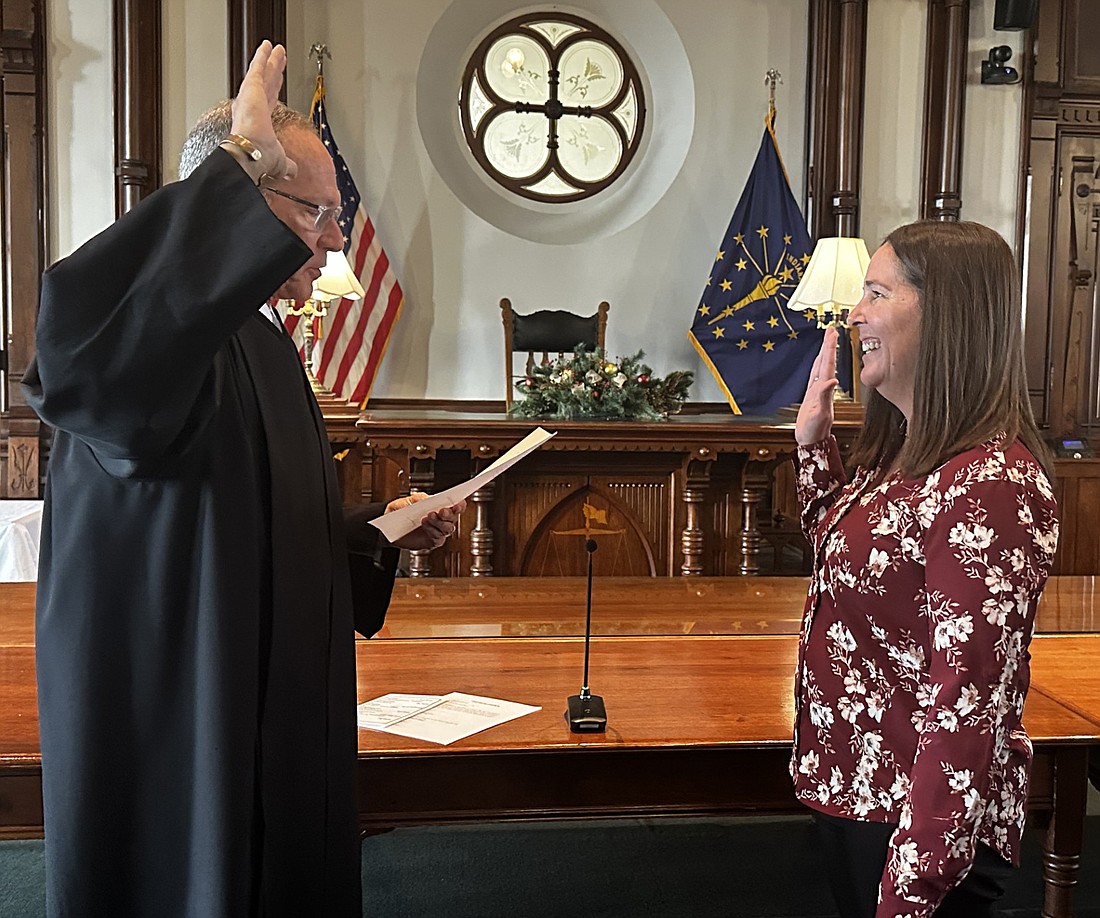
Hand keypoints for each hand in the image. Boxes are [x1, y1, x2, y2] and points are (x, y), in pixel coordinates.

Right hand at [229, 41, 295, 180]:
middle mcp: (252, 107)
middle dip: (273, 71)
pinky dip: (263, 56)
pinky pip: (258, 67)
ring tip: (275, 48)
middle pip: (267, 84)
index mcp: (258, 121)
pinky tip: (268, 46)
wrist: (250, 152)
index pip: (269, 101)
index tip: (275, 84)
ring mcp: (251, 96)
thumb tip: (292, 172)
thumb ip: (287, 164)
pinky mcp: (251, 87)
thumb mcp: (279, 161)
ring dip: (269, 60)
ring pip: (263, 73)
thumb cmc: (259, 157)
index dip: (273, 91)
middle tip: (277, 60)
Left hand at [385, 492, 466, 550]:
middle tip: (441, 511)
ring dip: (440, 523)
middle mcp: (440, 519)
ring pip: (448, 528)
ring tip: (428, 518)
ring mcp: (437, 531)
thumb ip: (417, 499)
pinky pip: (439, 538)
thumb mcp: (405, 502)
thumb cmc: (397, 513)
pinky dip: (433, 532)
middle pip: (453, 518)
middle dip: (449, 514)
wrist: (387, 529)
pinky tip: (425, 526)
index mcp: (438, 506)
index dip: (459, 505)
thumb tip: (428, 498)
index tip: (459, 503)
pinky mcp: (432, 541)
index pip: (454, 506)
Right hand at [795, 325, 838, 445]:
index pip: (827, 365)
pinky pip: (815, 376)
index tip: (832, 333)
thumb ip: (824, 397)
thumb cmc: (814, 432)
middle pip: (826, 363)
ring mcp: (818, 392)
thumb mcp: (819, 415)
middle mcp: (823, 389)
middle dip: (828, 346)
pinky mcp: (813, 397)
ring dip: (824, 354)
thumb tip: (832, 380)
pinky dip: (818, 366)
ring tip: (827, 341)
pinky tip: (819, 362)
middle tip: (831, 330)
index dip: (829, 349)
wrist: (812, 443)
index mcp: (824, 390)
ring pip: (821, 368)